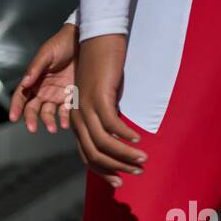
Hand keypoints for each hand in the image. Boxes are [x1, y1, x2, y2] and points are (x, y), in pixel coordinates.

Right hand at [9, 24, 77, 134]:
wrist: (84, 39)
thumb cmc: (62, 43)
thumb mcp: (47, 53)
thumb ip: (35, 68)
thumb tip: (25, 83)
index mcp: (33, 80)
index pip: (20, 97)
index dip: (15, 108)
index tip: (13, 118)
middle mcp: (42, 90)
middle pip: (32, 109)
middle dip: (31, 120)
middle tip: (32, 128)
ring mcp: (56, 95)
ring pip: (48, 113)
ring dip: (48, 122)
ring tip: (53, 128)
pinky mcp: (70, 97)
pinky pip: (65, 112)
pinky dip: (64, 119)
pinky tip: (65, 124)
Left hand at [72, 33, 145, 187]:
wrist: (98, 39)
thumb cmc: (103, 69)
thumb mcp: (103, 99)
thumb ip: (107, 119)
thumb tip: (120, 137)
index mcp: (77, 122)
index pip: (87, 156)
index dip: (103, 171)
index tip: (120, 181)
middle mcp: (77, 119)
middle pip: (94, 155)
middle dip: (116, 168)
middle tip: (136, 173)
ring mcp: (86, 108)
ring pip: (103, 143)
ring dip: (124, 154)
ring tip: (142, 159)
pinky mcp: (98, 97)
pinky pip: (111, 124)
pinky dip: (125, 135)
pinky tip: (137, 139)